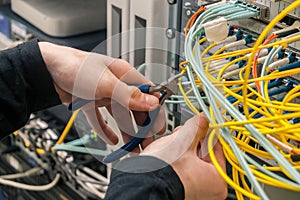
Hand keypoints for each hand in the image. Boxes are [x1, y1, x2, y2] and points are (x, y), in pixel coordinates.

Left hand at [38, 42, 164, 146]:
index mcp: (125, 75)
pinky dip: (107, 130)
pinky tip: (112, 140)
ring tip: (132, 148)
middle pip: (135, 109)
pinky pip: (102, 120)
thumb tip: (151, 102)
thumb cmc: (76, 67)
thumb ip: (129, 94)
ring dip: (127, 132)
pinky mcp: (92, 103)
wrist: (47, 70)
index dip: (154, 110)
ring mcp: (104, 95)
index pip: (148, 94)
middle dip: (142, 127)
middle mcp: (117, 85)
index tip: (158, 127)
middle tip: (146, 143)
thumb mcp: (106, 83)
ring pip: (120, 116)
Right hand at [141, 113, 226, 199]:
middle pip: (204, 155)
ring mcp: (193, 192)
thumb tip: (203, 119)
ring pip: (191, 162)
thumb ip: (197, 127)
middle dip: (193, 140)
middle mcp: (208, 191)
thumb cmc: (165, 172)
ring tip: (173, 141)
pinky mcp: (179, 190)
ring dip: (183, 148)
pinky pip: (182, 171)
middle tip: (186, 131)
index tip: (203, 124)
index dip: (208, 132)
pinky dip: (177, 160)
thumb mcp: (184, 141)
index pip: (217, 149)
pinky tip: (168, 151)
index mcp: (217, 182)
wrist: (141, 184)